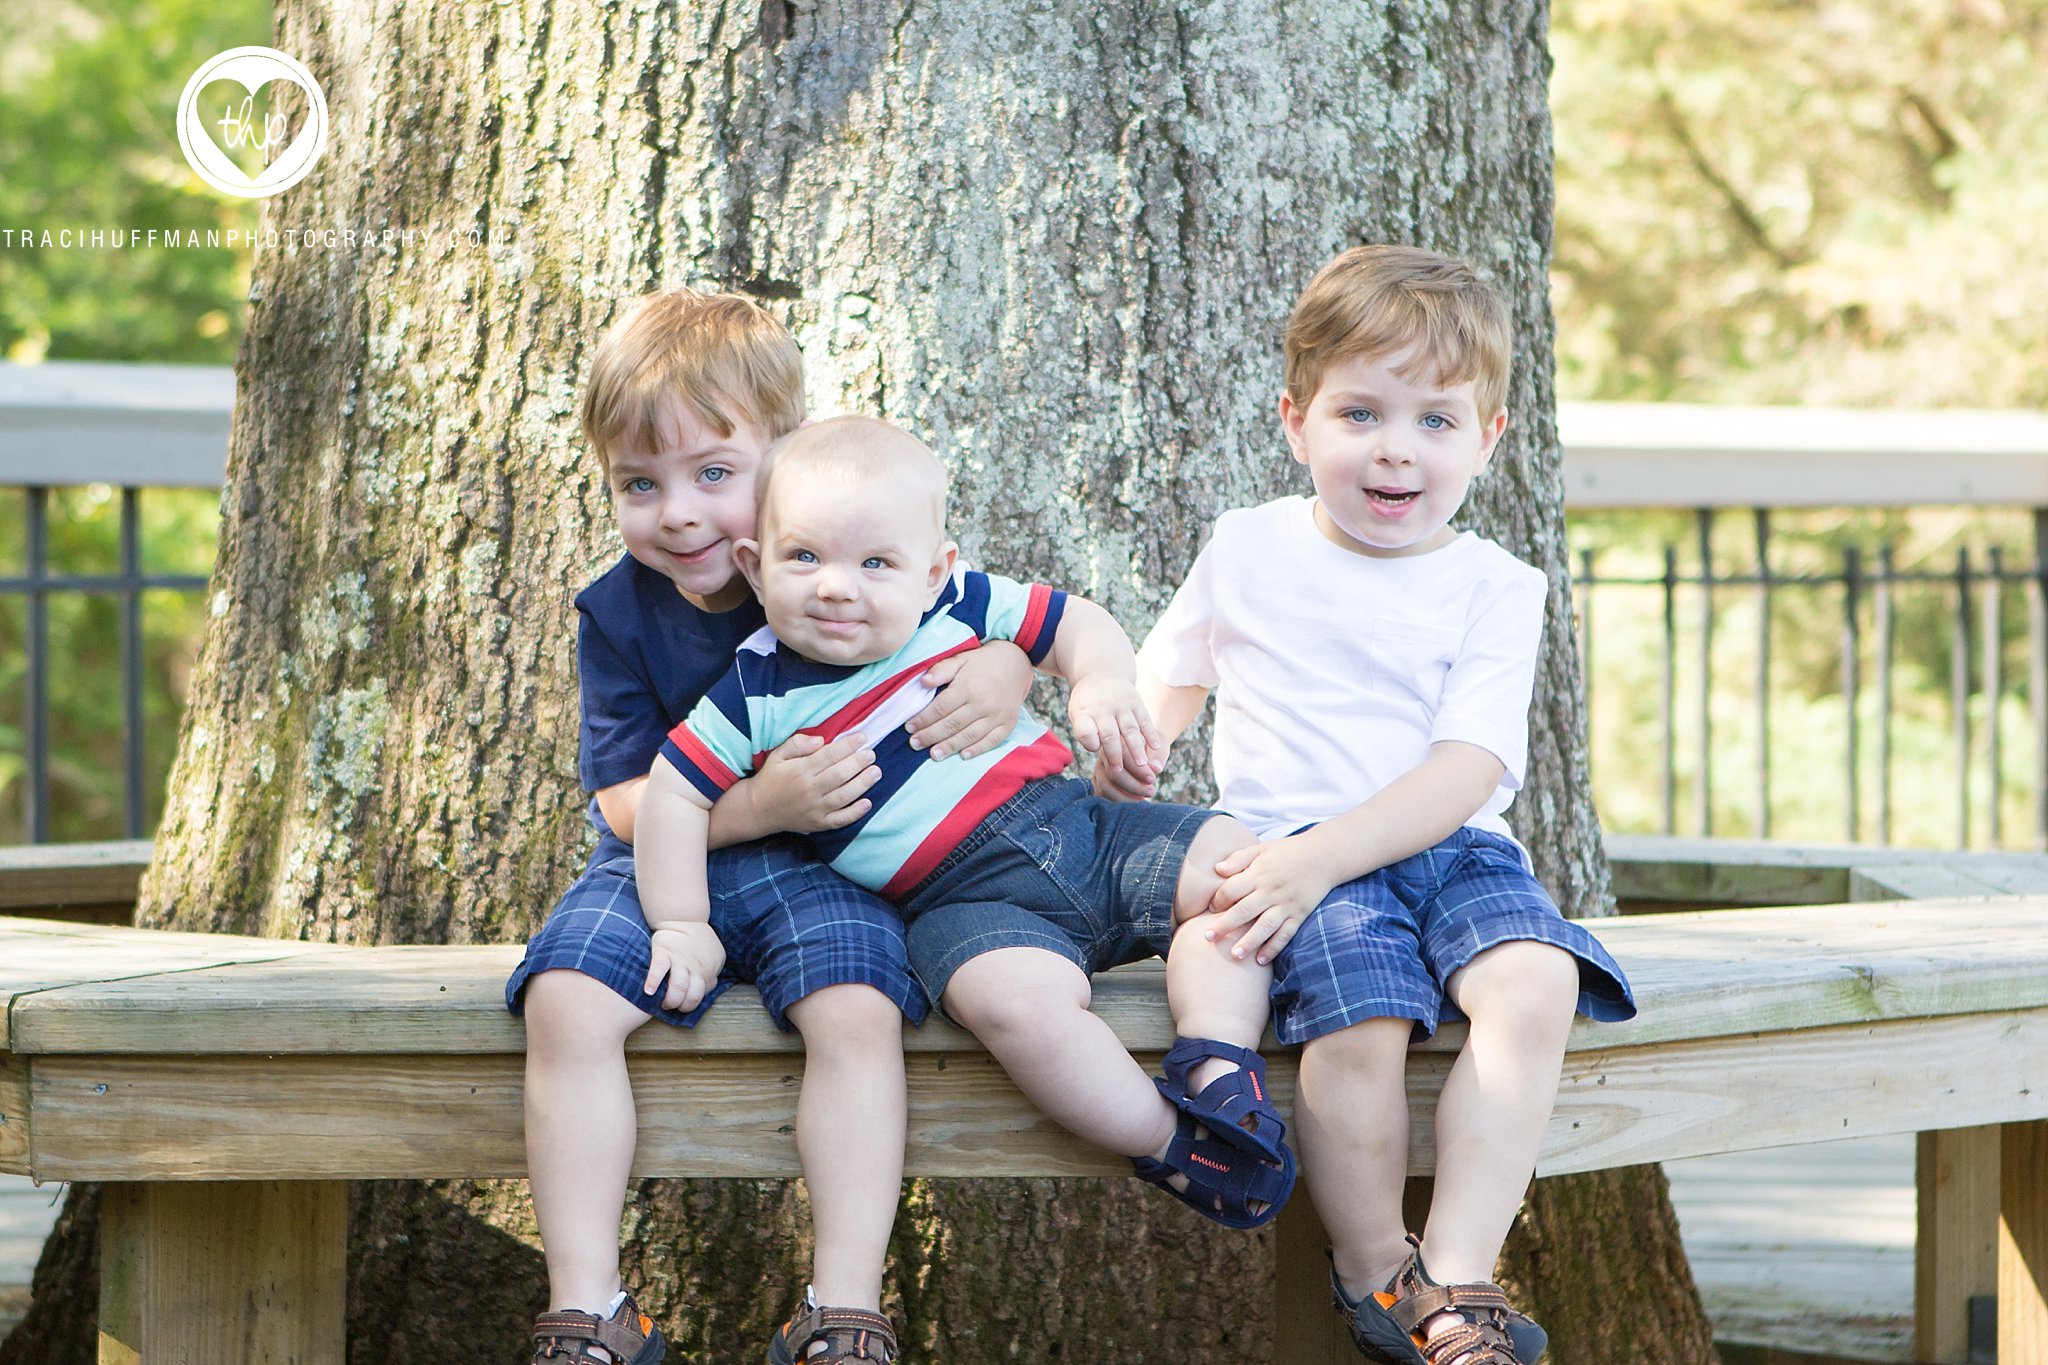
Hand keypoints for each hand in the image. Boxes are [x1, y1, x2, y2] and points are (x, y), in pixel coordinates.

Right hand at [643, 923, 725, 1011]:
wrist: (684, 917)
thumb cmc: (699, 941)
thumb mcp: (714, 956)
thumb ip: (711, 972)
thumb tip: (709, 985)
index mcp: (705, 971)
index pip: (702, 994)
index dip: (691, 1004)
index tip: (682, 1005)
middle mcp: (694, 968)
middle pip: (692, 995)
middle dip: (682, 1006)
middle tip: (672, 1007)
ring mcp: (679, 960)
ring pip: (678, 986)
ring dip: (671, 1000)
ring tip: (663, 1004)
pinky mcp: (663, 952)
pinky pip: (658, 969)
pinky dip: (653, 982)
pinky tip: (648, 992)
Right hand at [748, 730, 879, 832]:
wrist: (758, 809)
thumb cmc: (771, 778)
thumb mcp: (778, 755)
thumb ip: (797, 743)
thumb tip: (820, 740)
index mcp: (800, 770)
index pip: (829, 755)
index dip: (848, 745)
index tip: (863, 738)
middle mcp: (810, 790)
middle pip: (840, 775)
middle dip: (859, 763)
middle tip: (871, 754)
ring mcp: (815, 809)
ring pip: (844, 796)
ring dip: (863, 784)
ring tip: (876, 772)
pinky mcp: (818, 823)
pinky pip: (840, 820)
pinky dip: (855, 813)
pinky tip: (868, 802)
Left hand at [907, 642, 1031, 758]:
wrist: (1016, 663)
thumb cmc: (982, 663)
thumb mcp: (960, 659)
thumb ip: (941, 669)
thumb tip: (922, 682)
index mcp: (968, 686)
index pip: (941, 708)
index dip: (923, 719)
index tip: (909, 727)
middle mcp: (983, 703)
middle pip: (952, 724)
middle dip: (931, 736)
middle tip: (915, 744)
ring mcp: (997, 715)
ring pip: (969, 735)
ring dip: (950, 747)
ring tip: (933, 754)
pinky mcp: (1008, 723)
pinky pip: (992, 740)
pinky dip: (977, 749)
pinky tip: (963, 755)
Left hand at [1067, 675, 1163, 789]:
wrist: (1101, 674)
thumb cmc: (1088, 704)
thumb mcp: (1078, 715)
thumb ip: (1085, 732)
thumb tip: (1097, 748)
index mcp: (1084, 713)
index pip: (1085, 731)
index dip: (1090, 743)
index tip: (1096, 752)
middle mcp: (1103, 709)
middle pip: (1110, 735)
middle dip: (1115, 755)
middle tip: (1119, 772)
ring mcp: (1121, 705)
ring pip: (1130, 730)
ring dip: (1137, 748)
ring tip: (1143, 765)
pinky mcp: (1136, 702)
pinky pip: (1145, 720)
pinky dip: (1151, 734)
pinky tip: (1156, 748)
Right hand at [1090, 734, 1164, 801]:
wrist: (1142, 750)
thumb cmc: (1152, 749)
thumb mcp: (1159, 747)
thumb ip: (1157, 756)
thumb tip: (1156, 768)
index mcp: (1119, 740)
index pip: (1124, 756)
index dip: (1139, 770)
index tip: (1152, 779)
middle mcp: (1105, 754)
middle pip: (1113, 773)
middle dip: (1133, 786)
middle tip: (1151, 791)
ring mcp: (1099, 769)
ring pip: (1106, 787)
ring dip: (1126, 797)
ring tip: (1144, 798)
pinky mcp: (1098, 782)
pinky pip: (1102, 795)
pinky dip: (1118, 801)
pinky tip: (1134, 801)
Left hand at [1204, 834, 1342, 964]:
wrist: (1325, 856)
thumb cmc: (1289, 852)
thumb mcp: (1262, 848)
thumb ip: (1239, 858)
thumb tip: (1217, 869)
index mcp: (1259, 873)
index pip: (1232, 889)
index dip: (1219, 900)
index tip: (1211, 909)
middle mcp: (1271, 891)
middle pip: (1244, 911)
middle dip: (1225, 925)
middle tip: (1208, 938)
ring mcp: (1286, 904)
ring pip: (1265, 926)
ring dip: (1249, 941)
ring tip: (1235, 955)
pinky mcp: (1299, 915)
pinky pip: (1286, 934)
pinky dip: (1274, 947)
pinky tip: (1260, 960)